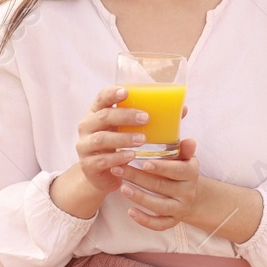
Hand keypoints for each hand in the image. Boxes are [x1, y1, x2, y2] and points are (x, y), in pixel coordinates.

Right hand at [49, 87, 189, 219]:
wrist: (103, 175)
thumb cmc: (119, 145)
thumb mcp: (130, 130)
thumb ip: (152, 120)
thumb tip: (182, 109)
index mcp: (97, 112)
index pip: (101, 97)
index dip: (112, 93)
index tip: (127, 92)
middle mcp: (87, 127)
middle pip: (103, 116)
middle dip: (124, 116)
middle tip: (145, 118)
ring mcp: (84, 146)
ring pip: (101, 139)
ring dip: (123, 138)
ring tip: (142, 140)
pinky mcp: (88, 164)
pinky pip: (102, 160)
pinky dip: (118, 158)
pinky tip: (131, 157)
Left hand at [111, 137, 202, 230]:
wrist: (191, 195)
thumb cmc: (181, 170)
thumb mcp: (185, 158)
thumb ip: (185, 150)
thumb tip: (189, 141)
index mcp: (191, 174)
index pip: (177, 170)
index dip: (161, 167)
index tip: (144, 163)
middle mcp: (187, 193)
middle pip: (161, 186)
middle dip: (138, 178)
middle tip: (118, 169)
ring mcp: (180, 208)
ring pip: (159, 206)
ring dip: (140, 197)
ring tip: (122, 188)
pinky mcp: (172, 221)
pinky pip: (159, 224)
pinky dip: (144, 220)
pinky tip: (130, 211)